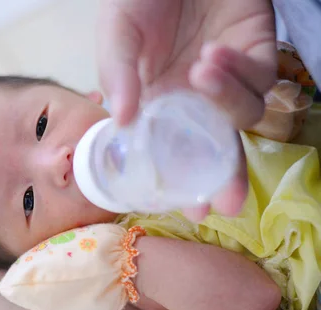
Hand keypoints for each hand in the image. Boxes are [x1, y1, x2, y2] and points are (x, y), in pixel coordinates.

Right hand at [97, 0, 276, 219]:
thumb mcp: (116, 34)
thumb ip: (116, 75)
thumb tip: (121, 124)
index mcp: (155, 104)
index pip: (171, 152)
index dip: (181, 182)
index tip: (185, 211)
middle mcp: (192, 101)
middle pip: (215, 150)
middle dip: (222, 177)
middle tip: (223, 202)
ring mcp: (226, 80)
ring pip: (240, 117)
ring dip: (222, 100)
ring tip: (201, 66)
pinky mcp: (257, 54)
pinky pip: (258, 80)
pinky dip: (236, 73)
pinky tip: (212, 52)